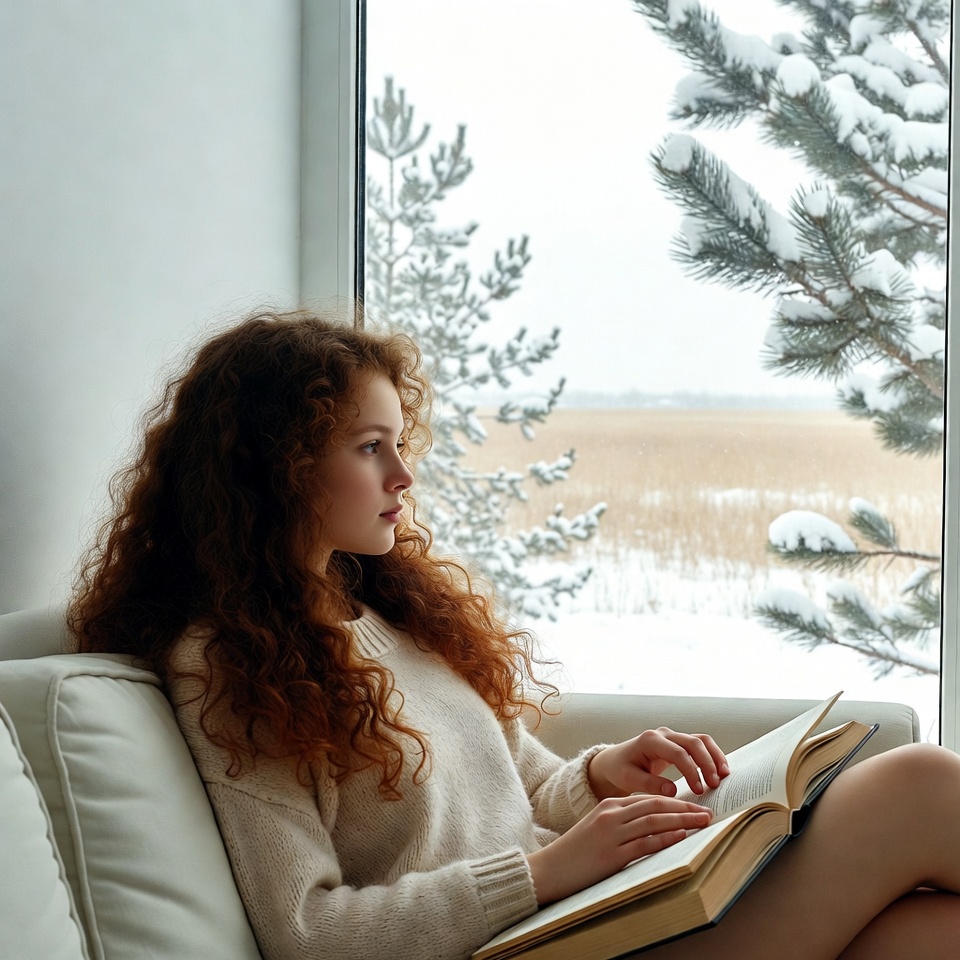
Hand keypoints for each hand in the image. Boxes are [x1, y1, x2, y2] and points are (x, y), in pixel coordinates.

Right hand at [525, 794, 711, 903]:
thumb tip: (654, 825)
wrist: (549, 869)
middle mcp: (611, 815)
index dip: (674, 801)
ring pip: (654, 822)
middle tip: (708, 811)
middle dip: (684, 808)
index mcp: (609, 805)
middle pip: (655, 806)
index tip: (694, 805)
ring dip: (682, 821)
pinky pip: (644, 844)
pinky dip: (665, 838)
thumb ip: (623, 822)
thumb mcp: (598, 827)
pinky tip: (681, 836)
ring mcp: (611, 834)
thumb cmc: (576, 852)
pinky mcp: (612, 855)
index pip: (649, 798)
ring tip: (703, 822)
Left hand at [588, 728, 728, 799]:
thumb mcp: (628, 778)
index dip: (691, 771)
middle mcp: (663, 734)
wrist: (616, 760)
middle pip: (693, 743)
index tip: (699, 790)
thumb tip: (673, 791)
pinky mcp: (678, 743)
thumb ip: (649, 784)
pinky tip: (720, 770)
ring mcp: (672, 737)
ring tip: (724, 776)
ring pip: (700, 740)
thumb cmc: (621, 769)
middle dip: (707, 763)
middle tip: (715, 785)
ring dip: (714, 756)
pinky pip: (700, 744)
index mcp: (650, 741)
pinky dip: (712, 755)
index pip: (677, 753)